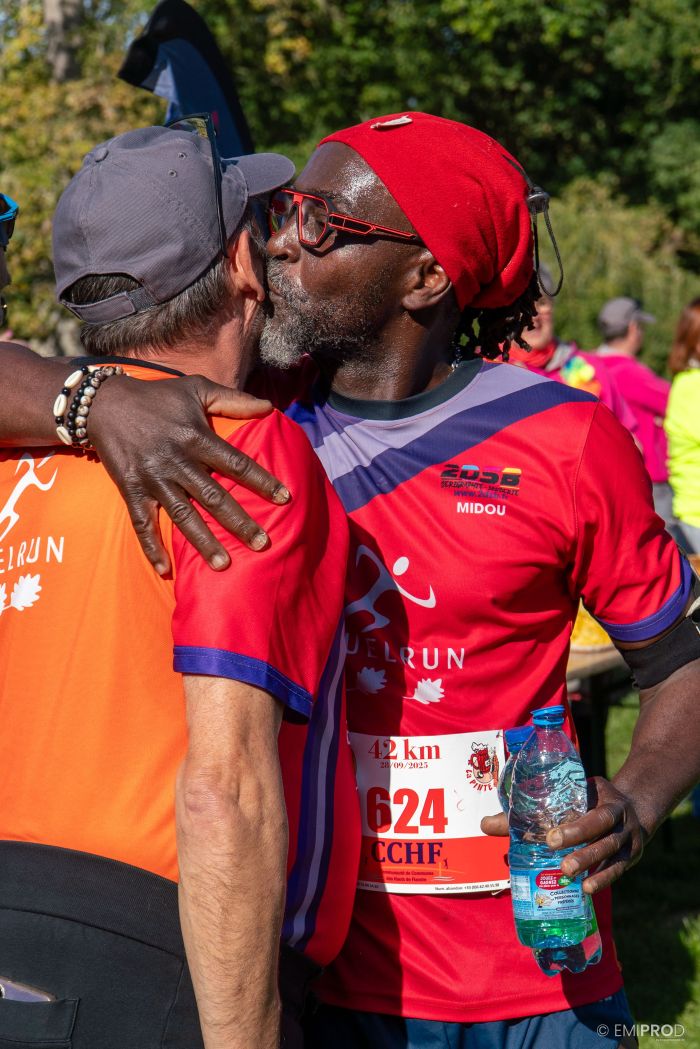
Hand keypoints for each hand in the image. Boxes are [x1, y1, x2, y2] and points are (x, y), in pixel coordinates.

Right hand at [89, 373, 289, 574]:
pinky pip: (142, 523)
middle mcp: (177, 461)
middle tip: (262, 544)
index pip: (236, 464)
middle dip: (239, 522)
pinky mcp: (132, 490)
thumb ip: (233, 400)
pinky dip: (152, 547)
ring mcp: (154, 478)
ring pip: (182, 515)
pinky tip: (166, 570)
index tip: (285, 499)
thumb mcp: (196, 388)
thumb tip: (269, 407)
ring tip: (223, 565)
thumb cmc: (158, 396)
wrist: (105, 403)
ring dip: (203, 541)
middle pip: (214, 497)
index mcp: (196, 437)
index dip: (262, 481)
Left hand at [480, 777, 646, 893]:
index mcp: (606, 799)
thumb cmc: (590, 799)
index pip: (592, 812)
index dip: (575, 827)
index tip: (551, 839)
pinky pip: (618, 870)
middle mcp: (621, 819)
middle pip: (602, 834)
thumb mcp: (571, 793)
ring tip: (570, 877)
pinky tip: (587, 890)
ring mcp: (629, 839)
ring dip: (591, 867)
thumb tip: (485, 824)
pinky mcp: (631, 857)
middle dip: (582, 847)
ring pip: (611, 854)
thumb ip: (534, 808)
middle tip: (559, 860)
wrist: (636, 807)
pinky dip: (603, 880)